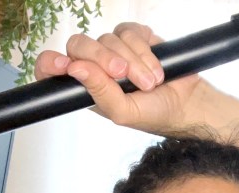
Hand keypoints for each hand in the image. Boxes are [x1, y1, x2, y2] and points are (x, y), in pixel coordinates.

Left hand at [33, 22, 206, 135]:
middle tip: (121, 74)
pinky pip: (129, 31)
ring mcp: (114, 49)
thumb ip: (98, 92)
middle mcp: (96, 65)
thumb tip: (75, 68)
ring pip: (108, 38)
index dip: (52, 63)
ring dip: (132, 61)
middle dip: (101, 58)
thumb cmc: (153, 114)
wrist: (186, 104)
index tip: (67, 65)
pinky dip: (143, 50)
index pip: (53, 69)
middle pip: (79, 45)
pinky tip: (156, 68)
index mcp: (85, 86)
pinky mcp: (134, 37)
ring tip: (149, 83)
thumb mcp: (122, 112)